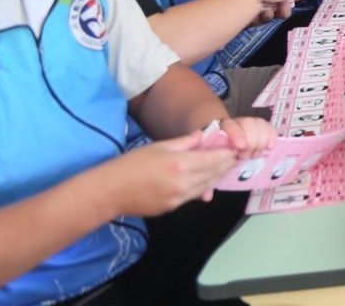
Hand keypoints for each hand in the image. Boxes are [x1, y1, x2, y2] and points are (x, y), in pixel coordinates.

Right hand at [104, 136, 235, 214]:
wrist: (109, 192)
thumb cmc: (129, 165)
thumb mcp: (158, 147)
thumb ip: (184, 142)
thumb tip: (201, 135)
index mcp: (180, 164)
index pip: (214, 159)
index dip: (227, 153)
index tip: (235, 148)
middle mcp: (183, 183)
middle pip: (214, 173)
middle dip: (226, 164)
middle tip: (235, 157)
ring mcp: (178, 198)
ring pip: (207, 186)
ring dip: (217, 177)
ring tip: (225, 167)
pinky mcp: (172, 208)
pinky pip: (193, 196)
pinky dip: (203, 187)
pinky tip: (206, 180)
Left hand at [215, 116, 277, 159]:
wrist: (230, 150)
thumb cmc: (223, 155)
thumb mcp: (219, 156)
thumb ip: (222, 155)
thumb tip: (230, 156)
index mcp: (222, 128)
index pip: (230, 125)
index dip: (237, 134)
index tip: (241, 146)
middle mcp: (238, 122)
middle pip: (248, 123)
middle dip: (251, 141)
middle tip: (247, 155)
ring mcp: (251, 123)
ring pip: (260, 124)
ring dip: (261, 141)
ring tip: (255, 154)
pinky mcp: (263, 128)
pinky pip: (270, 128)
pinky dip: (272, 137)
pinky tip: (269, 147)